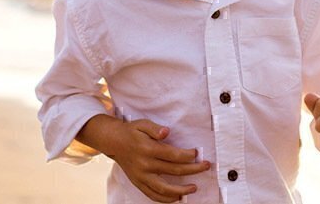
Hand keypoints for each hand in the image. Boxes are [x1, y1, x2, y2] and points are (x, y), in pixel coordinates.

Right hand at [78, 116, 209, 202]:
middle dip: (193, 169)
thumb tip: (166, 132)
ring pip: (164, 188)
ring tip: (194, 188)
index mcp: (148, 149)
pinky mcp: (138, 183)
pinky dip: (165, 199)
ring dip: (181, 190)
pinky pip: (153, 195)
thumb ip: (154, 128)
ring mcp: (141, 176)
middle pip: (174, 171)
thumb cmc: (131, 132)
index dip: (188, 155)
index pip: (173, 155)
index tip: (197, 153)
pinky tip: (177, 197)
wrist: (114, 142)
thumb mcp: (142, 124)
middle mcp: (145, 165)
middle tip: (205, 166)